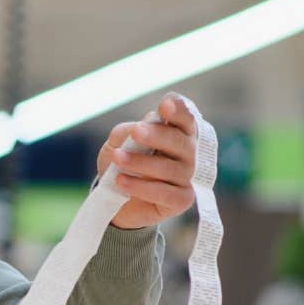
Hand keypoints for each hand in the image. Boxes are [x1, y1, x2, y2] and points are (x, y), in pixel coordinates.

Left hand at [97, 92, 199, 229]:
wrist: (116, 200)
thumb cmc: (122, 165)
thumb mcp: (117, 144)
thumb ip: (126, 132)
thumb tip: (142, 125)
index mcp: (177, 133)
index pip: (185, 119)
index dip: (178, 111)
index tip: (165, 104)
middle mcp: (187, 154)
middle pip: (180, 141)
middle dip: (158, 135)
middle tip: (136, 131)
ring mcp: (187, 178)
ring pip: (169, 168)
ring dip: (141, 162)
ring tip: (118, 158)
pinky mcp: (181, 200)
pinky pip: (164, 193)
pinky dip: (141, 187)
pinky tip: (121, 181)